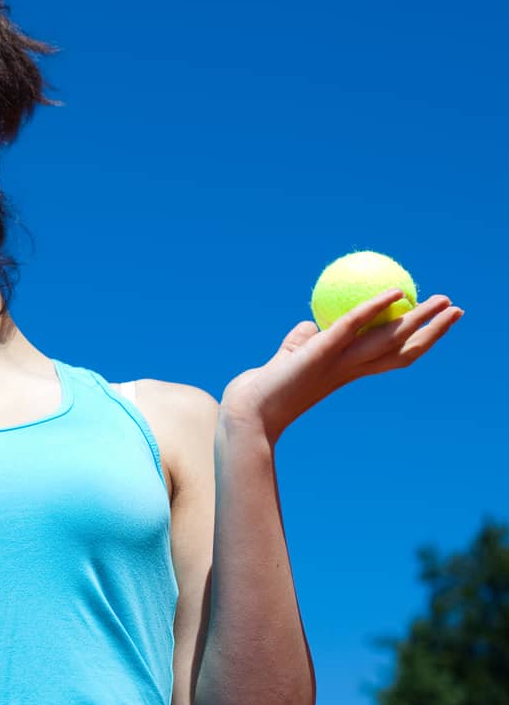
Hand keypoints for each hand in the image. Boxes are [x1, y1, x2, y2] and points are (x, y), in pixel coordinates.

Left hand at [221, 288, 463, 443]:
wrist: (248, 412)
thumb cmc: (266, 388)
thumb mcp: (289, 358)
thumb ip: (303, 340)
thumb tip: (311, 324)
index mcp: (347, 371)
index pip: (391, 356)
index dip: (416, 342)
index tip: (434, 325)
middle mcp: (350, 368)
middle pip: (403, 349)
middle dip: (434, 332)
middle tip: (456, 310)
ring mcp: (339, 362)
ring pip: (390, 338)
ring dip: (421, 318)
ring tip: (445, 301)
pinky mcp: (321, 352)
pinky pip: (352, 324)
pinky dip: (376, 307)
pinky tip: (397, 292)